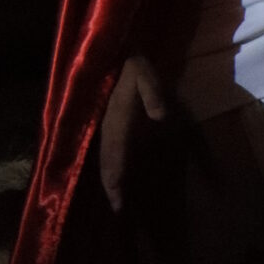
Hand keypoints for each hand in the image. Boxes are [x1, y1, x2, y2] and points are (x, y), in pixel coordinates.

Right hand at [98, 55, 166, 212]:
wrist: (114, 55)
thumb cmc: (133, 66)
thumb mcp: (145, 73)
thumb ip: (152, 92)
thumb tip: (160, 115)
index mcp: (117, 118)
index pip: (115, 154)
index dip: (115, 177)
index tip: (118, 199)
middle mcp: (107, 127)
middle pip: (106, 161)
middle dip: (111, 185)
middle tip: (117, 209)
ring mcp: (104, 126)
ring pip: (104, 158)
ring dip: (108, 179)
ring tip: (115, 199)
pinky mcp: (106, 124)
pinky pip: (105, 150)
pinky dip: (107, 167)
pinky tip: (113, 178)